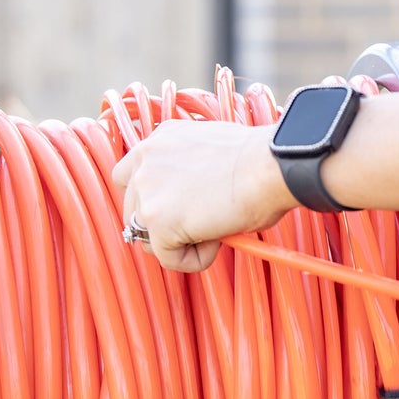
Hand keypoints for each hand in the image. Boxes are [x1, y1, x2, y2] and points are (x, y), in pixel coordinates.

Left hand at [112, 120, 294, 271]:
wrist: (268, 166)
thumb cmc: (257, 160)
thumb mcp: (209, 154)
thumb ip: (187, 170)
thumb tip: (191, 199)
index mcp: (159, 139)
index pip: (131, 175)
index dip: (154, 197)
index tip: (179, 206)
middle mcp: (145, 160)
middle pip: (132, 209)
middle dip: (161, 224)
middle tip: (199, 225)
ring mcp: (147, 191)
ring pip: (146, 237)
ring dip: (177, 242)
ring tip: (213, 230)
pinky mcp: (157, 222)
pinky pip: (169, 259)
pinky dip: (194, 259)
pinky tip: (218, 240)